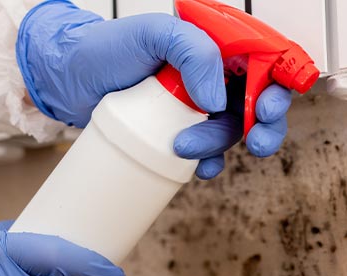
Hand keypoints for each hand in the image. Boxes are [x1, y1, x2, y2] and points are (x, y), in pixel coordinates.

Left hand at [16, 1, 291, 179]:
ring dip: (220, 146)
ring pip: (232, 131)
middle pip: (259, 103)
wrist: (70, 80)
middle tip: (254, 141)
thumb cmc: (107, 48)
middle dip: (264, 126)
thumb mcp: (152, 34)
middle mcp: (213, 76)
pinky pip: (209, 153)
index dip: (277, 88)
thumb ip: (193, 52)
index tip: (266, 108)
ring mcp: (198, 107)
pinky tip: (198, 170)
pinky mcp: (182, 132)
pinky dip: (209, 164)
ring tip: (184, 147)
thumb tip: (217, 100)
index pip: (264, 63)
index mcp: (216, 47)